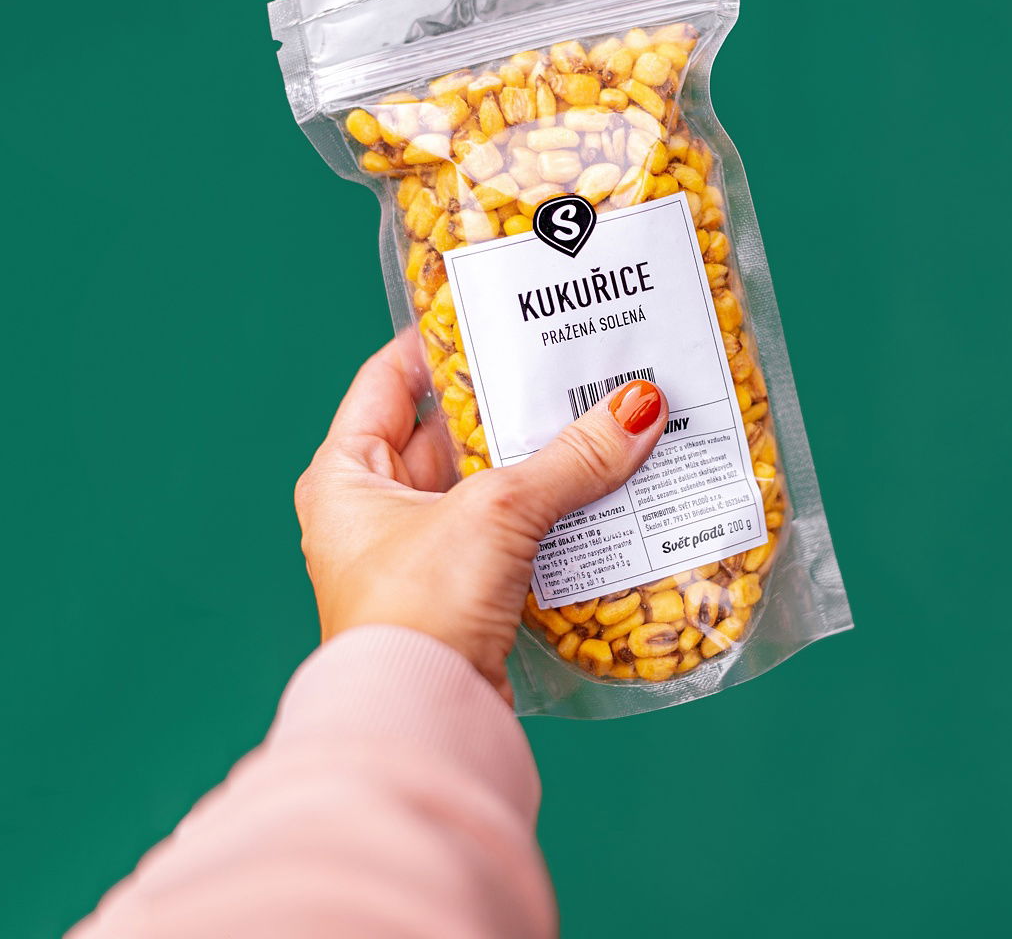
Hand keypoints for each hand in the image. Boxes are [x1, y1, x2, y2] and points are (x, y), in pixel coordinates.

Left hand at [294, 330, 667, 702]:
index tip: (496, 314)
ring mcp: (419, 554)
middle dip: (509, 405)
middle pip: (449, 432)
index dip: (439, 342)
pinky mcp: (461, 594)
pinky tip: (599, 490)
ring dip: (538, 462)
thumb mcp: (495, 513)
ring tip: (597, 420)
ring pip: (487, 486)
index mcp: (347, 474)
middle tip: (569, 367)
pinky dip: (549, 513)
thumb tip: (638, 409)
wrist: (424, 722)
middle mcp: (375, 511)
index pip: (389, 380)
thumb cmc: (419, 608)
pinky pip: (510, 534)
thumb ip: (568, 460)